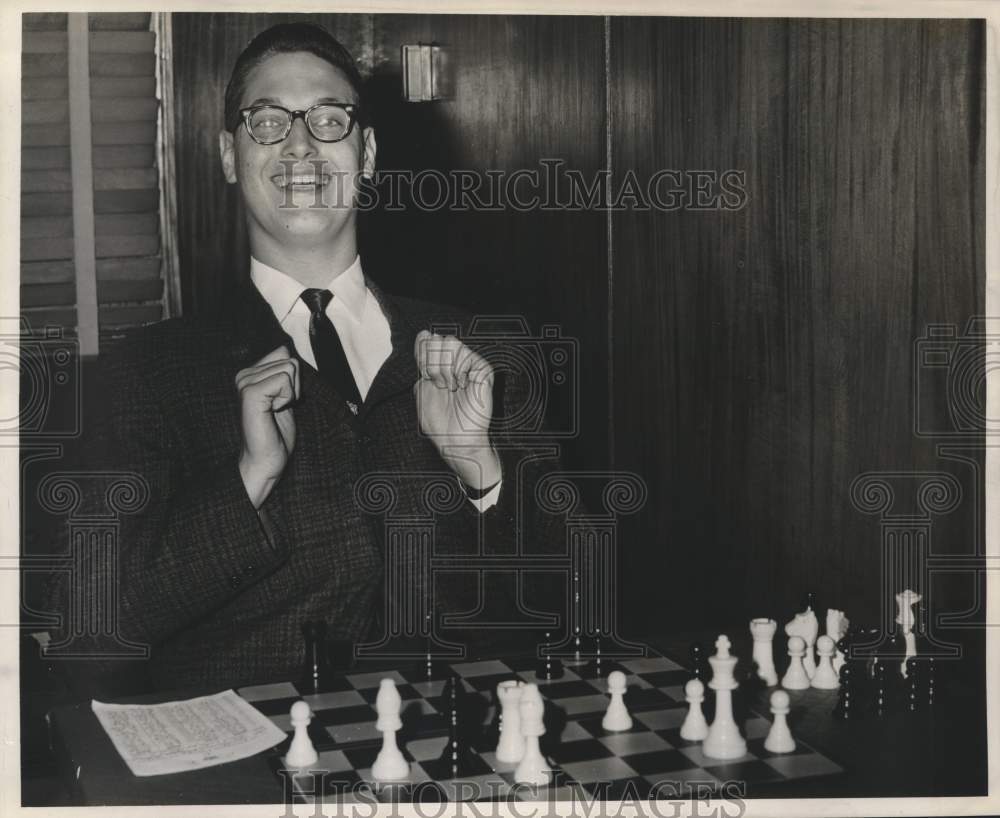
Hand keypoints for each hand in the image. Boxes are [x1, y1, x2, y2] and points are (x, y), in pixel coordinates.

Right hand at [236, 345, 298, 507]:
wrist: (265, 460)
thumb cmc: (276, 433)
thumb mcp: (284, 397)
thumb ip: (284, 374)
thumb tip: (286, 349)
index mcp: (250, 374)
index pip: (284, 353)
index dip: (293, 378)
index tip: (281, 400)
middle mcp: (244, 375)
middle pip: (289, 360)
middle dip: (294, 386)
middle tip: (279, 408)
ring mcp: (245, 383)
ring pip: (289, 368)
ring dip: (291, 393)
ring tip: (276, 410)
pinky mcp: (250, 393)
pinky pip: (284, 380)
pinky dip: (287, 398)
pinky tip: (273, 412)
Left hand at [413, 330, 500, 488]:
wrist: (455, 440)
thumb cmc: (440, 422)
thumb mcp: (421, 389)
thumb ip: (421, 362)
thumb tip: (424, 335)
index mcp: (438, 366)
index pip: (426, 340)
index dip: (421, 351)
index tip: (424, 372)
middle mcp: (453, 363)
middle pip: (437, 339)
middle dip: (431, 362)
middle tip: (439, 384)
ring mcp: (469, 365)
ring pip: (450, 342)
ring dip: (444, 366)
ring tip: (450, 385)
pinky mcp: (483, 371)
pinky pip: (466, 354)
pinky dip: (458, 370)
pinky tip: (461, 385)